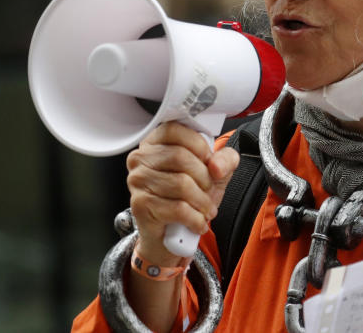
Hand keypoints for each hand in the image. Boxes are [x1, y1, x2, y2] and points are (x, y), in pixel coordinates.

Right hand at [126, 122, 239, 265]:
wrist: (174, 231)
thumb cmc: (191, 194)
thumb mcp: (215, 170)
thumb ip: (225, 159)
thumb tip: (216, 165)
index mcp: (156, 141)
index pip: (175, 130)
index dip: (198, 145)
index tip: (209, 160)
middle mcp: (141, 158)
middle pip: (179, 157)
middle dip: (204, 176)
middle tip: (209, 189)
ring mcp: (138, 181)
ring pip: (180, 184)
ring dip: (202, 201)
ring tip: (206, 208)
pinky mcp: (140, 205)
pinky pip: (177, 208)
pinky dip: (195, 218)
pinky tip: (198, 222)